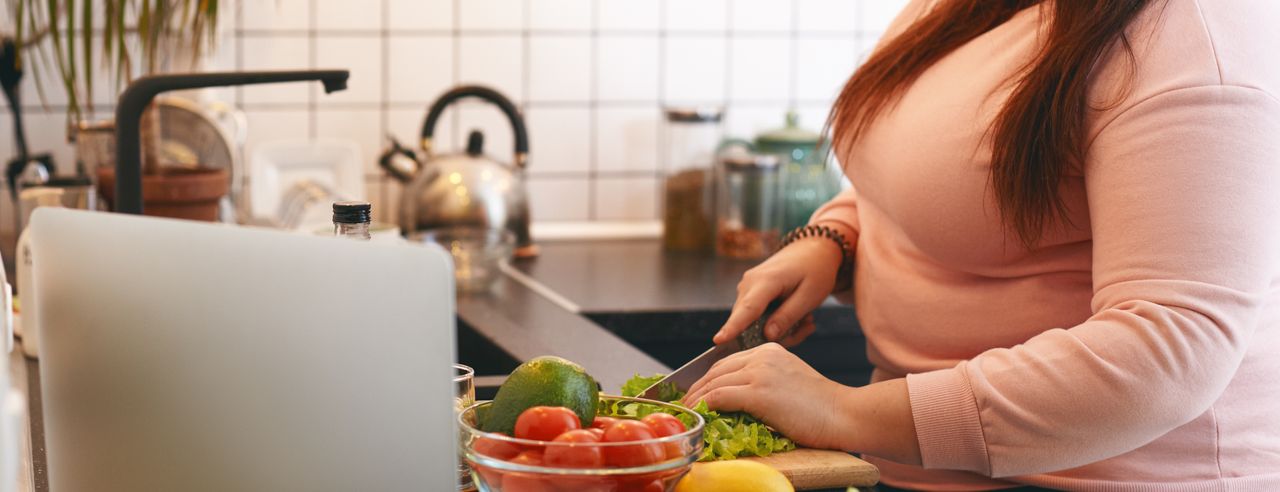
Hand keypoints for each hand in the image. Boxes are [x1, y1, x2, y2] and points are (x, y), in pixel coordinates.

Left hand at [681, 343, 854, 450]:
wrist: (844, 414)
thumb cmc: (821, 407)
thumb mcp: (788, 382)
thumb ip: (763, 381)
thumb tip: (734, 398)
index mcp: (770, 350)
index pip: (728, 362)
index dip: (708, 379)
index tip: (696, 393)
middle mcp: (763, 355)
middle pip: (716, 370)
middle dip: (696, 388)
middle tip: (685, 404)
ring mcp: (760, 372)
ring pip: (714, 383)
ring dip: (696, 400)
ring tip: (688, 413)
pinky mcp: (758, 392)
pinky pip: (719, 397)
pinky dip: (705, 407)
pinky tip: (700, 415)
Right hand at [714, 237, 842, 346]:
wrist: (812, 250)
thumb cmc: (815, 270)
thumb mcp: (810, 296)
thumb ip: (788, 316)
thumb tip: (767, 336)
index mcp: (766, 280)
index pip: (748, 308)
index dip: (733, 327)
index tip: (718, 340)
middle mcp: (749, 283)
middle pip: (749, 323)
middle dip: (777, 334)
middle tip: (807, 326)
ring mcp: (746, 287)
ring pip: (753, 323)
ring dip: (780, 328)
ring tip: (806, 318)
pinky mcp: (748, 292)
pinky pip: (756, 317)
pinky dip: (776, 321)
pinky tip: (797, 315)